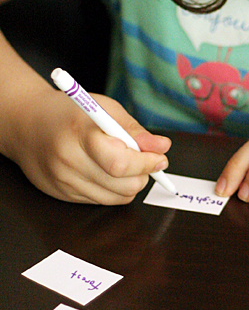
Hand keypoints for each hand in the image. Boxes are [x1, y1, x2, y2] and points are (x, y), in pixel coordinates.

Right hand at [9, 86, 171, 203]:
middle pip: (122, 185)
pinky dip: (114, 190)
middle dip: (143, 174)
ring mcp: (63, 182)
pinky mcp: (61, 195)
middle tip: (147, 160)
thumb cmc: (69, 113)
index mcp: (80, 135)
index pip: (121, 162)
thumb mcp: (104, 109)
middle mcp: (68, 162)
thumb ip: (134, 130)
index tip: (160, 157)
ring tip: (128, 165)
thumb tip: (162, 147)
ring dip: (131, 184)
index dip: (147, 162)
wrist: (26, 124)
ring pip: (115, 198)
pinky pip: (101, 201)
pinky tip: (109, 172)